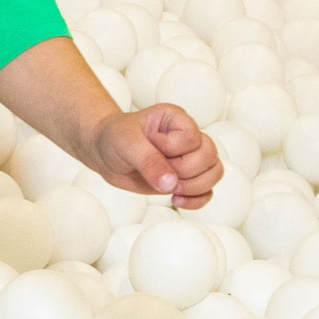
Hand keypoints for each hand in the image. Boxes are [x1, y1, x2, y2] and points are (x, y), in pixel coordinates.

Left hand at [87, 104, 220, 207]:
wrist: (103, 151)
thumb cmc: (114, 138)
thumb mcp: (127, 144)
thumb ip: (149, 161)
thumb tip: (171, 184)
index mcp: (176, 118)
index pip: (192, 137)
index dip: (173, 149)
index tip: (150, 145)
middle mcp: (187, 136)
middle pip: (210, 155)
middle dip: (185, 171)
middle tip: (158, 172)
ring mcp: (188, 157)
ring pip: (215, 172)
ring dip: (195, 187)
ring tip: (170, 189)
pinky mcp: (185, 177)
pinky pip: (207, 191)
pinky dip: (197, 200)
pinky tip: (176, 200)